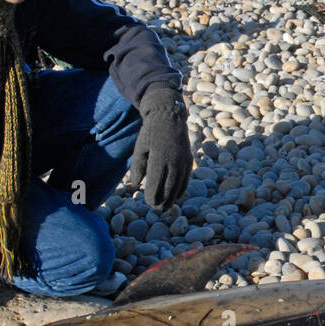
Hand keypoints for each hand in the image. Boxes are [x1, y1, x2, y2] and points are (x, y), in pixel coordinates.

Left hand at [128, 84, 191, 209]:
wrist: (169, 117)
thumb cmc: (150, 133)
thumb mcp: (139, 149)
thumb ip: (137, 168)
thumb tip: (135, 186)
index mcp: (158, 159)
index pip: (156, 185)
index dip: (152, 196)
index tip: (147, 202)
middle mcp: (173, 162)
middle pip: (169, 189)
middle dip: (162, 201)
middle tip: (156, 209)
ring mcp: (183, 162)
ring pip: (179, 186)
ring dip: (173, 198)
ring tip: (166, 206)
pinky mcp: (189, 160)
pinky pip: (186, 179)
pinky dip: (182, 189)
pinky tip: (177, 196)